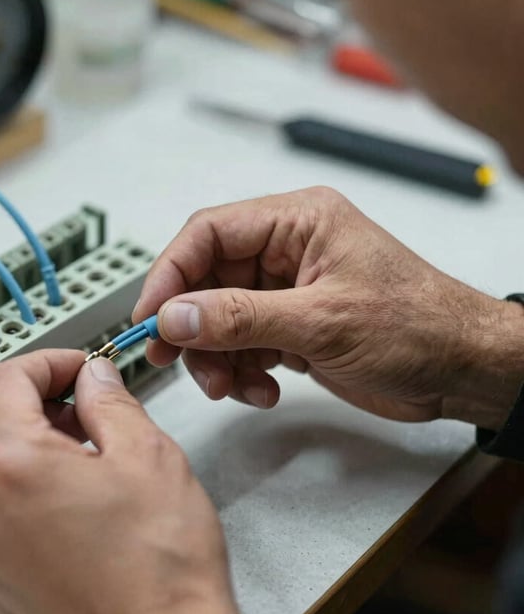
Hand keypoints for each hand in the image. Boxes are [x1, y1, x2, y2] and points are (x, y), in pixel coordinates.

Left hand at [0, 350, 248, 613]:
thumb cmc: (162, 565)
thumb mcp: (148, 454)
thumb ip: (109, 401)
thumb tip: (92, 378)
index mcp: (12, 465)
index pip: (3, 381)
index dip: (46, 362)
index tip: (76, 369)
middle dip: (17, 399)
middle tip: (68, 404)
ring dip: (4, 441)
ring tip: (65, 449)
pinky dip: (2, 486)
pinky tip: (55, 494)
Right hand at [134, 187, 523, 429]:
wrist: (463, 372)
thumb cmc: (419, 327)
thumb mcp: (321, 321)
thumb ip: (240, 317)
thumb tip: (176, 315)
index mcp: (297, 223)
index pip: (209, 234)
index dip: (171, 273)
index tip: (149, 315)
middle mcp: (288, 251)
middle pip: (208, 280)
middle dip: (194, 326)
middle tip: (176, 359)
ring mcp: (288, 291)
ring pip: (220, 318)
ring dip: (217, 357)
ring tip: (231, 386)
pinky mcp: (291, 327)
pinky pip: (242, 345)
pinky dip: (241, 372)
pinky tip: (262, 390)